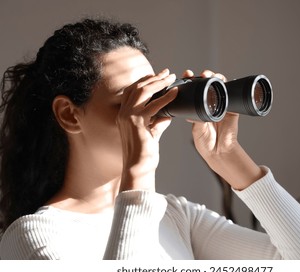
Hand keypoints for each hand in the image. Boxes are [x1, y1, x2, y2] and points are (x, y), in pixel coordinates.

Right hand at [117, 69, 176, 190]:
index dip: (144, 81)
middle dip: (153, 77)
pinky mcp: (137, 123)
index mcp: (123, 115)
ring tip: (171, 77)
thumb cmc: (144, 154)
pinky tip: (175, 92)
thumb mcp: (151, 133)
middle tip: (167, 72)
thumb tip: (168, 114)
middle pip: (137, 87)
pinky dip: (166, 97)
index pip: (131, 91)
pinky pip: (154, 106)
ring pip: (143, 91)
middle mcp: (123, 113)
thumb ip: (157, 122)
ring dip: (159, 82)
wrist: (138, 169)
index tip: (157, 76)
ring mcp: (128, 117)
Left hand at [184, 69, 263, 189]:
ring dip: (216, 77)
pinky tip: (224, 81)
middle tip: (201, 74)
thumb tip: (192, 111)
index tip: (187, 74)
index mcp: (196, 106)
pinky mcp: (232, 109)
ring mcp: (220, 105)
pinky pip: (231, 95)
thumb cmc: (205, 143)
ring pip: (219, 86)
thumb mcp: (197, 129)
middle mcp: (208, 103)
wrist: (219, 152)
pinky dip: (228, 85)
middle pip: (207, 84)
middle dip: (204, 75)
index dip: (190, 80)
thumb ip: (196, 119)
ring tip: (211, 75)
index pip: (193, 89)